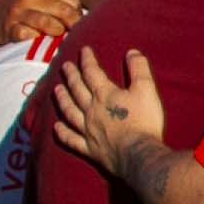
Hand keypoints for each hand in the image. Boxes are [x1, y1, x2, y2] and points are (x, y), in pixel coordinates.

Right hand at [0, 0, 82, 49]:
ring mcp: (19, 12)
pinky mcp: (10, 29)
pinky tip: (39, 39)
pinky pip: (32, 36)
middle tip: (71, 30)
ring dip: (59, 33)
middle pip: (67, 11)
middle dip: (74, 24)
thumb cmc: (25, 4)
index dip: (80, 11)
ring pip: (52, 24)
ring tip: (57, 35)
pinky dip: (39, 40)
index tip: (76, 18)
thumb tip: (92, 6)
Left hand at [51, 47, 167, 171]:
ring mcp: (87, 129)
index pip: (92, 73)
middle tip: (65, 66)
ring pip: (70, 111)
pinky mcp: (89, 148)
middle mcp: (91, 110)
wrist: (138, 154)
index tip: (83, 50)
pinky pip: (71, 138)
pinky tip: (56, 126)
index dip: (87, 60)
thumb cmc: (144, 121)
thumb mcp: (147, 90)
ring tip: (56, 89)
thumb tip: (131, 52)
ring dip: (62, 99)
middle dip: (71, 76)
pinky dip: (62, 132)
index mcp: (105, 95)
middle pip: (77, 89)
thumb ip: (139, 70)